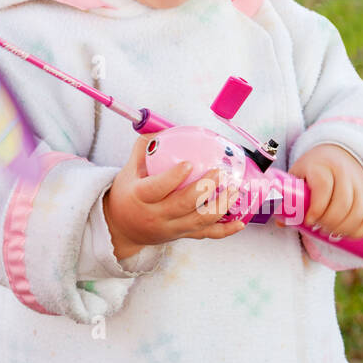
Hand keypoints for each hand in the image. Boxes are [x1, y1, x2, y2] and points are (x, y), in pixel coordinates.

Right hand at [103, 135, 246, 256]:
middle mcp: (156, 215)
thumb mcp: (129, 170)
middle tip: (219, 173)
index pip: (157, 188)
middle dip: (204, 188)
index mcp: (140, 197)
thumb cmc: (128, 195)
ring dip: (220, 205)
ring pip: (200, 220)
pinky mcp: (183, 235)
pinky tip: (239, 222)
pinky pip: (207, 235)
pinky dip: (225, 230)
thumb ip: (145, 149)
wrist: (123, 228)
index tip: (188, 164)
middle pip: (183, 205)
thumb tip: (162, 128)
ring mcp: (172, 228)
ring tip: (233, 189)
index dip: (173, 177)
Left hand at [275, 144, 362, 240]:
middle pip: (342, 203)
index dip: (317, 209)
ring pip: (358, 211)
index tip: (309, 222)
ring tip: (331, 233)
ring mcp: (359, 182)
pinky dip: (360, 229)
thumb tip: (281, 223)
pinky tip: (348, 235)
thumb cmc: (313, 169)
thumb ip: (289, 197)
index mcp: (322, 166)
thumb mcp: (298, 175)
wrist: (336, 153)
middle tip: (320, 229)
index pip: (323, 189)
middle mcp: (344, 172)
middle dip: (330, 223)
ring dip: (344, 228)